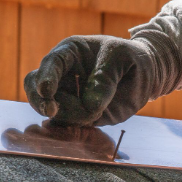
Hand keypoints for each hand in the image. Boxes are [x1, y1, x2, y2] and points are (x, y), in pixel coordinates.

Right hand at [24, 32, 181, 126]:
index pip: (51, 63)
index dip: (45, 77)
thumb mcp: (123, 58)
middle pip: (35, 87)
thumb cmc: (131, 58)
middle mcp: (63, 75)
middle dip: (40, 100)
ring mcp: (68, 96)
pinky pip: (65, 125)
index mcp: (70, 53)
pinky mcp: (77, 115)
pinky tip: (88, 123)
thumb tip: (89, 104)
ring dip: (70, 116)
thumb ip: (106, 77)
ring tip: (97, 112)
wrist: (146, 75)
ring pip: (51, 110)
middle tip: (52, 111)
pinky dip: (71, 128)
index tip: (46, 91)